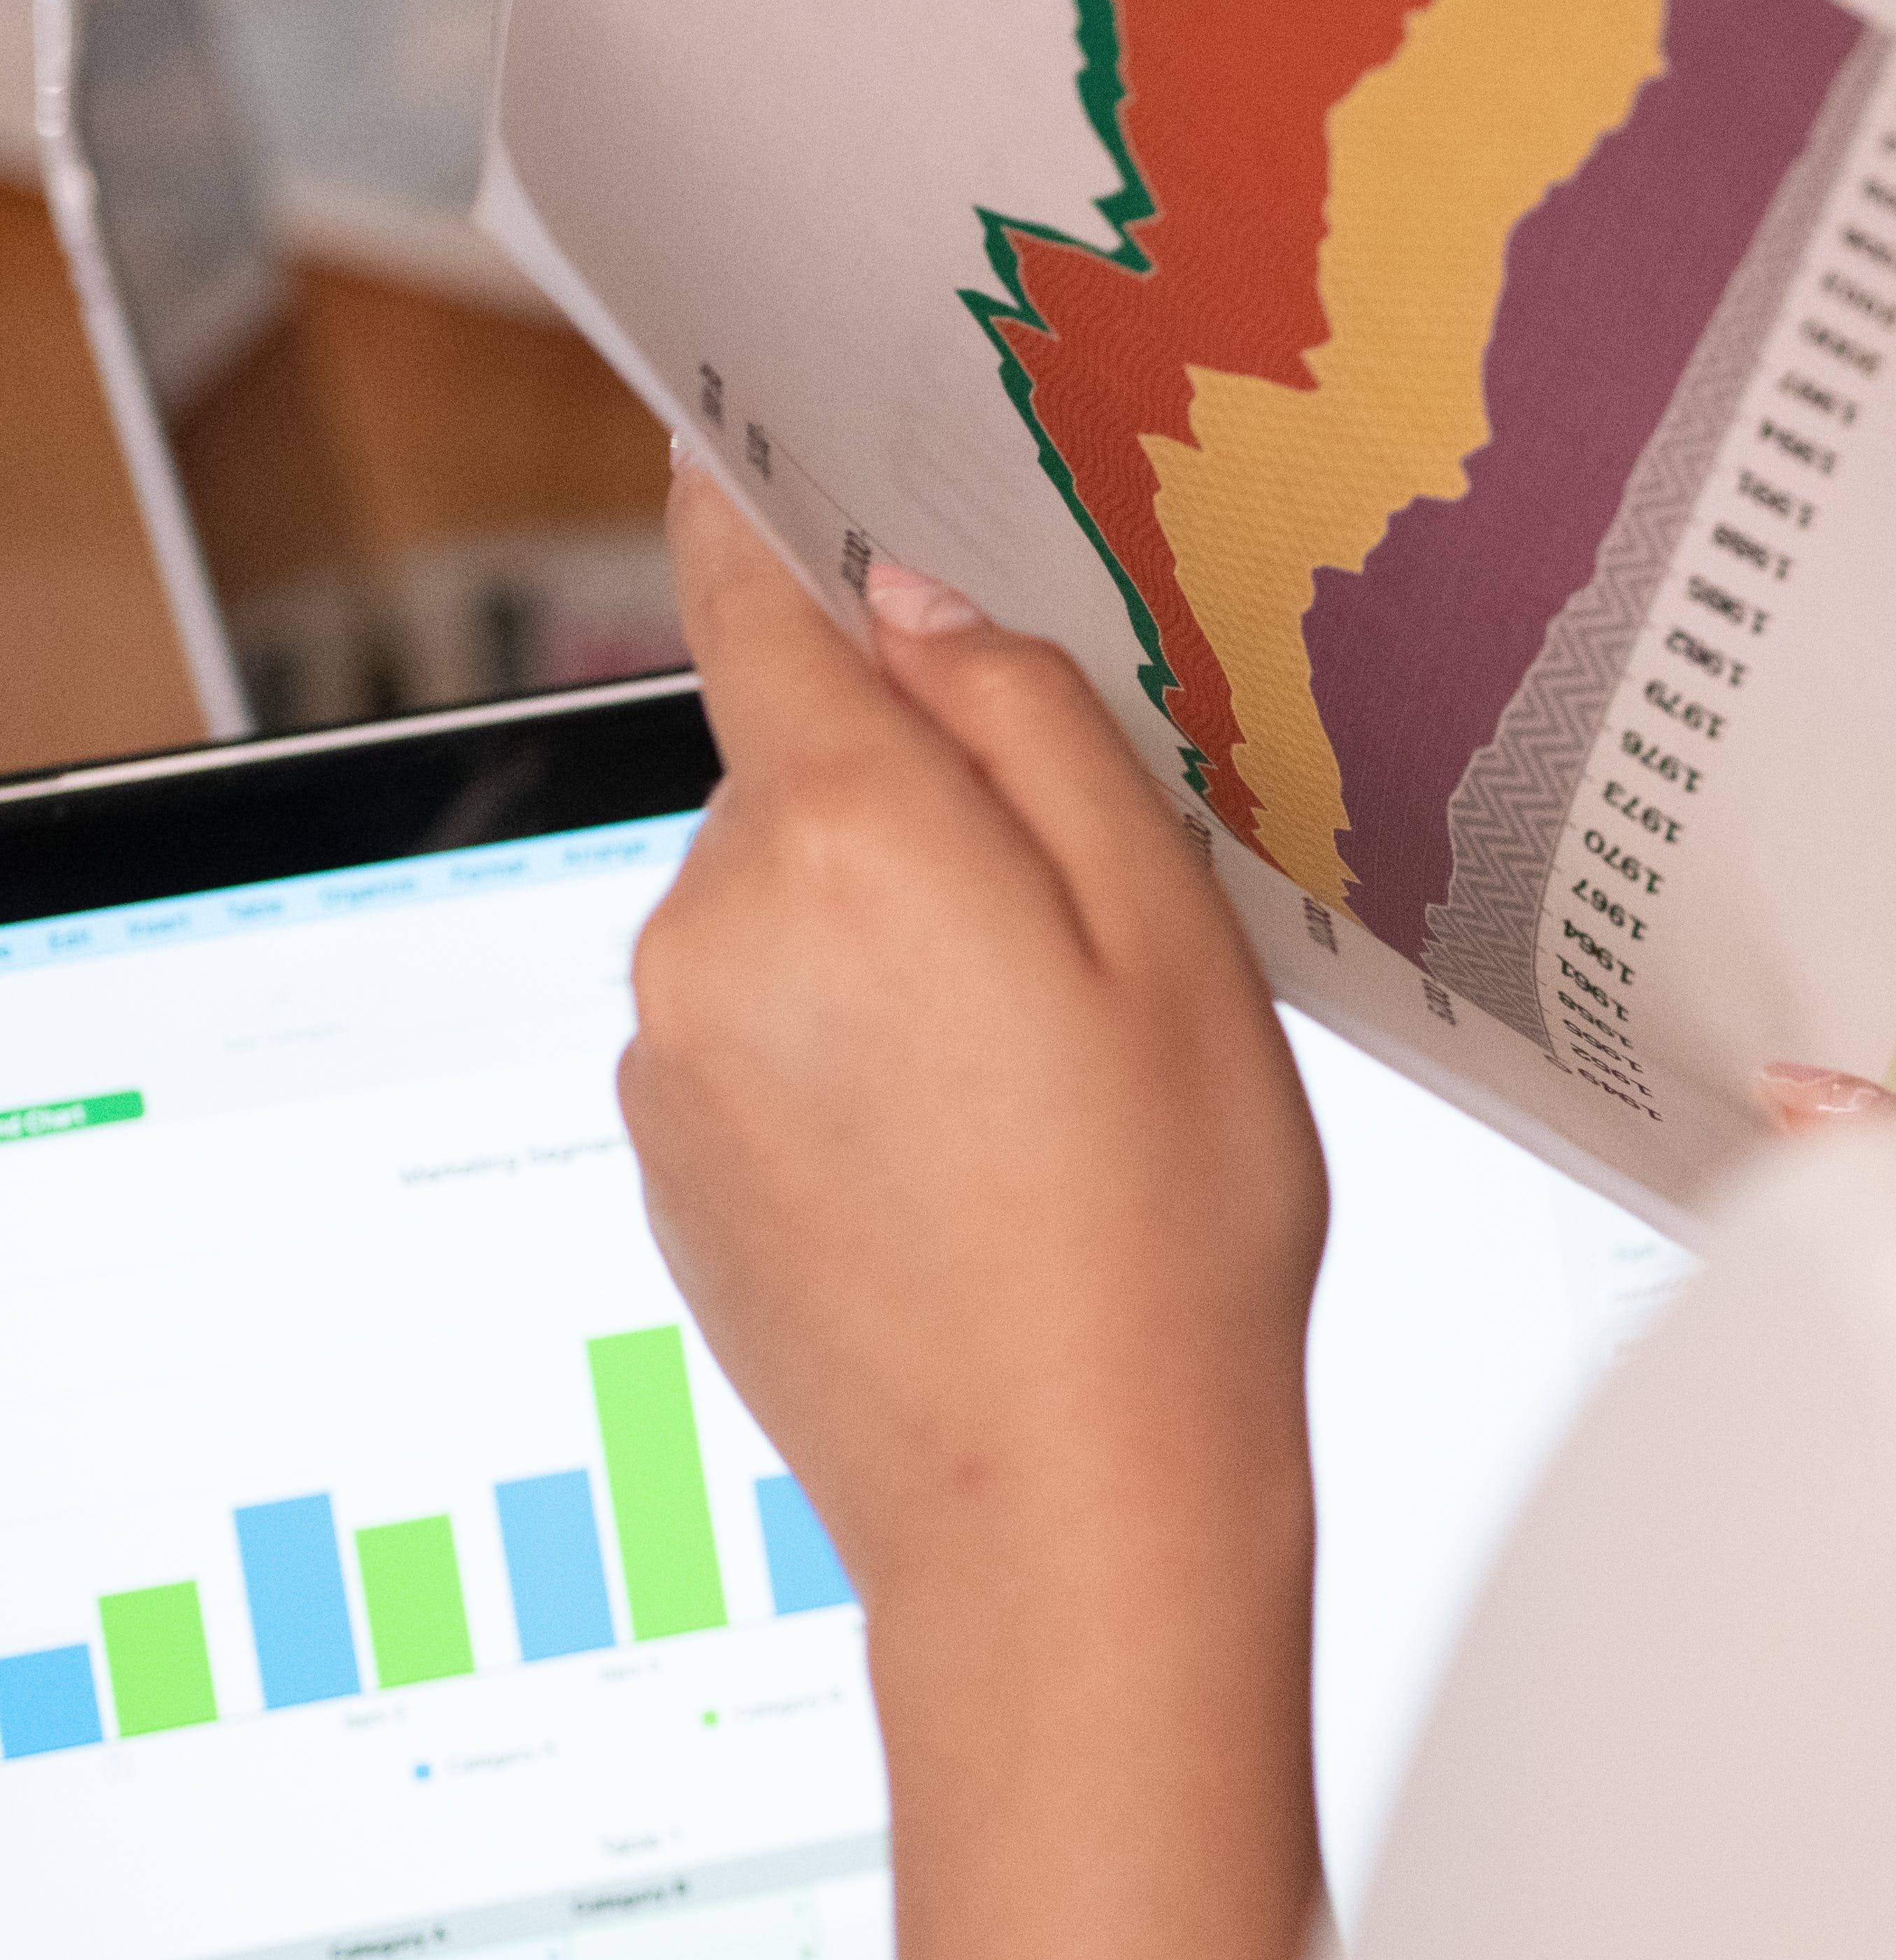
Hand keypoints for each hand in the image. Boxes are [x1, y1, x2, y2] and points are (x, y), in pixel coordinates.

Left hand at [620, 459, 1326, 1959]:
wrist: (1068, 1518)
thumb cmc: (1162, 1231)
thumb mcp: (1167, 933)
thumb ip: (1035, 730)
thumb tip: (916, 602)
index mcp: (846, 837)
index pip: (749, 597)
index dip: (757, 511)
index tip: (740, 440)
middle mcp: (711, 924)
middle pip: (802, 769)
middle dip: (920, 805)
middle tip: (1074, 936)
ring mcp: (669, 1052)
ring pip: (784, 906)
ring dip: (890, 942)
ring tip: (1035, 1085)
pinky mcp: (664, 1160)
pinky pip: (756, 1028)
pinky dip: (846, 1051)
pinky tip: (964, 1160)